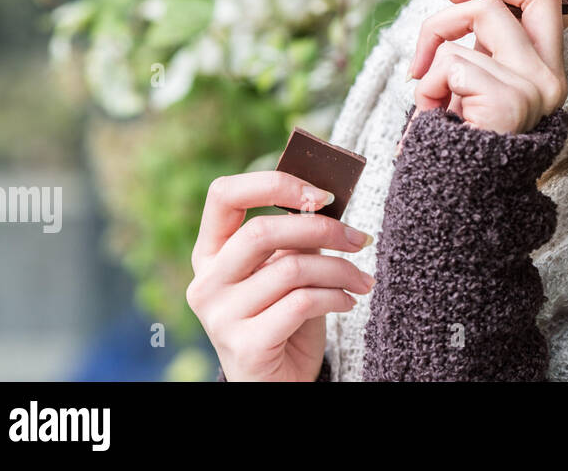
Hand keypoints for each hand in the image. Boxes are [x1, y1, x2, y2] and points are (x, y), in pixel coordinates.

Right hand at [187, 170, 374, 381]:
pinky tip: (348, 302)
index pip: (224, 195)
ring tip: (361, 280)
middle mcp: (206, 283)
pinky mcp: (244, 346)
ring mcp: (219, 317)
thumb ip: (296, 238)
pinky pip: (302, 303)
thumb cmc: (286, 320)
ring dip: (340, 270)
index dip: (274, 184)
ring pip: (291, 268)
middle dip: (323, 229)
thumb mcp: (289, 271)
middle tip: (360, 239)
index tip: (321, 194)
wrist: (280, 383)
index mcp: (210, 253)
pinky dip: (336, 297)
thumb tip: (324, 200)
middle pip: (261, 231)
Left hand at [406, 0, 567, 134]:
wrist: (457, 205)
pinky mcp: (509, 101)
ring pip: (476, 19)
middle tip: (444, 7)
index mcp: (545, 72)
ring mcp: (534, 89)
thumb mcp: (473, 88)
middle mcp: (549, 79)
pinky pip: (451, 63)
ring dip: (435, 56)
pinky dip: (428, 88)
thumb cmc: (458, 147)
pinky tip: (434, 119)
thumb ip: (479, 49)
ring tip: (431, 102)